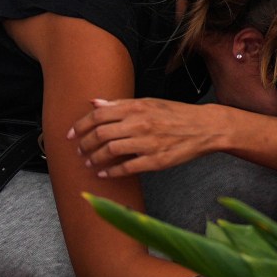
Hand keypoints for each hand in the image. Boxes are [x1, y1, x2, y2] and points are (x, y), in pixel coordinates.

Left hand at [72, 97, 227, 175]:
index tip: (71, 134)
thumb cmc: (175, 114)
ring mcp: (148, 142)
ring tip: (89, 162)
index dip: (80, 125)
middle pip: (100, 133)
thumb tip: (94, 103)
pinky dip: (111, 172)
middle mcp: (140, 123)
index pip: (98, 115)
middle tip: (79, 151)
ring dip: (94, 158)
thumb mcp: (148, 102)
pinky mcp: (156, 160)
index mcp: (136, 106)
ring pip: (110, 151)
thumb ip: (120, 104)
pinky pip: (127, 167)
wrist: (205, 127)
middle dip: (84, 144)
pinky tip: (104, 173)